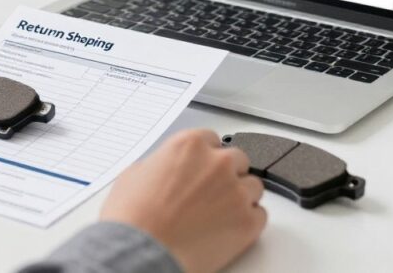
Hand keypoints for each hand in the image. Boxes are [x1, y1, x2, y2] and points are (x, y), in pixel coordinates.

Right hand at [99, 129, 266, 272]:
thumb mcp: (135, 173)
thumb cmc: (133, 219)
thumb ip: (161, 163)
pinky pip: (260, 215)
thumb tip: (165, 170)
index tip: (203, 168)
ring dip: (240, 197)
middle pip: (238, 160)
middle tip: (211, 193)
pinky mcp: (248, 222)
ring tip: (219, 214)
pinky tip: (228, 228)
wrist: (141, 252)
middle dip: (227, 175)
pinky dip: (247, 221)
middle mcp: (218, 163)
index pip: (213, 140)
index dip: (206, 157)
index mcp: (190, 145)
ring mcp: (236, 192)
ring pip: (253, 187)